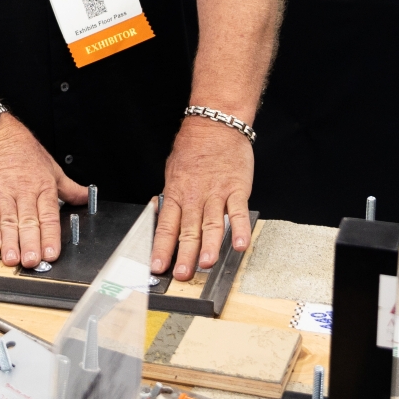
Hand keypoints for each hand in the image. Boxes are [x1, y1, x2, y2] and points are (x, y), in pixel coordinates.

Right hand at [0, 115, 86, 268]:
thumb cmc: (22, 149)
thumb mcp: (51, 166)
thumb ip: (68, 187)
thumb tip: (85, 197)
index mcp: (43, 187)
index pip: (49, 216)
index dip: (51, 236)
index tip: (52, 254)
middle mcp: (24, 191)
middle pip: (29, 221)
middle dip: (31, 243)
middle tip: (31, 261)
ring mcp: (4, 192)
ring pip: (9, 220)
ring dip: (10, 241)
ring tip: (12, 259)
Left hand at [152, 118, 253, 279]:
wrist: (215, 124)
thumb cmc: (193, 148)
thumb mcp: (173, 171)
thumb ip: (171, 197)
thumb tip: (163, 216)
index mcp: (176, 193)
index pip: (166, 225)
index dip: (161, 247)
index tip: (158, 266)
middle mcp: (195, 196)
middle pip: (188, 229)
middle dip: (185, 254)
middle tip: (182, 274)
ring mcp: (216, 193)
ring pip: (212, 223)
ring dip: (209, 245)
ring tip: (206, 263)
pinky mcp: (236, 189)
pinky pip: (239, 212)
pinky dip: (240, 229)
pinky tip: (240, 245)